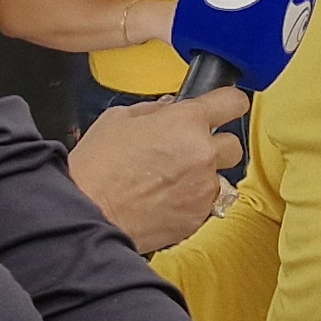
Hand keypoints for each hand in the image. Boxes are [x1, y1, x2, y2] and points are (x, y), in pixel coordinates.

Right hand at [69, 87, 248, 252]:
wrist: (87, 214)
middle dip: (214, 145)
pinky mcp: (198, 218)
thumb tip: (171, 108)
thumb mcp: (118, 119)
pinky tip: (163, 199)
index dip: (228, 102)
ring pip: (219, 177)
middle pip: (233, 144)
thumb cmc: (96, 169)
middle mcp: (202, 154)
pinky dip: (191, 202)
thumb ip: (154, 109)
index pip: (232, 102)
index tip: (225, 106)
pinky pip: (206, 204)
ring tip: (168, 181)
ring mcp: (203, 189)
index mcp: (185, 122)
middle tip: (186, 150)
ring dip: (202, 176)